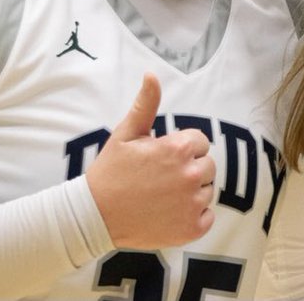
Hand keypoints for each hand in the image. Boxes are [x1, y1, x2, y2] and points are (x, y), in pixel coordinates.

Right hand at [86, 73, 215, 248]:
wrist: (95, 216)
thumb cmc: (111, 171)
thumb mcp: (126, 133)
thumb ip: (146, 104)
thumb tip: (151, 74)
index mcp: (180, 148)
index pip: (201, 142)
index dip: (182, 148)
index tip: (163, 157)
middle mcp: (191, 175)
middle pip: (208, 166)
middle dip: (190, 168)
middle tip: (162, 178)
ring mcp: (193, 204)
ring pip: (208, 191)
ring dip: (191, 192)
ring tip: (163, 196)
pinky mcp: (192, 229)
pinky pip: (207, 217)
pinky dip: (193, 216)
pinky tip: (169, 213)